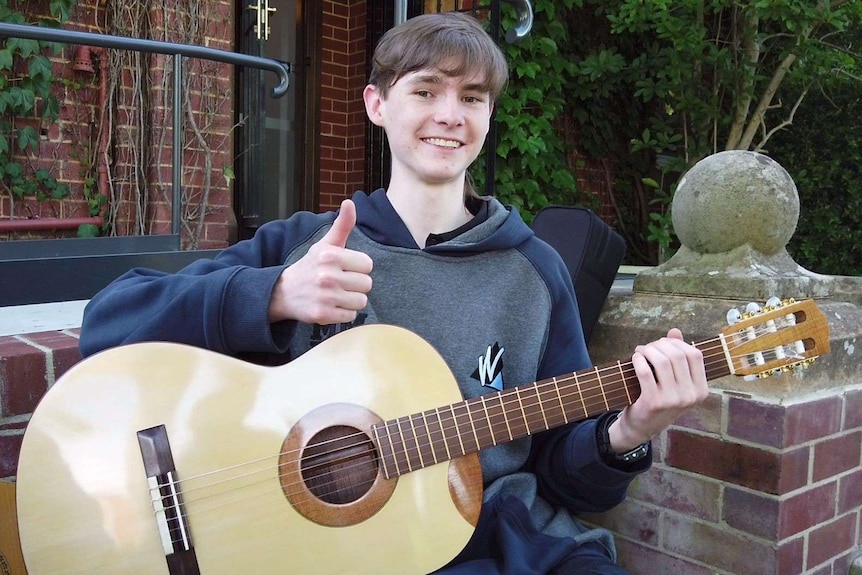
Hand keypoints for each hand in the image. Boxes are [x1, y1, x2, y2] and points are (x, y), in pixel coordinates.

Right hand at [268, 199, 372, 324]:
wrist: (282, 292)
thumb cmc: (311, 266)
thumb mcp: (325, 244)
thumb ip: (342, 225)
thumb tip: (350, 202)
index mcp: (330, 255)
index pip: (367, 264)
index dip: (358, 267)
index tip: (344, 268)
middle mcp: (327, 275)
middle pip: (367, 284)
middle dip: (356, 285)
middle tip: (339, 283)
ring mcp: (325, 296)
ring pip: (361, 301)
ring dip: (351, 300)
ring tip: (336, 295)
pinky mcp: (322, 315)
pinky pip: (350, 316)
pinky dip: (343, 313)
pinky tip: (331, 306)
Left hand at [608, 329, 707, 452]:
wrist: (642, 427)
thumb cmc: (660, 400)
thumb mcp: (675, 382)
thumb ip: (678, 356)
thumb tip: (675, 331)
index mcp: (701, 390)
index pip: (695, 355)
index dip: (678, 344)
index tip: (664, 343)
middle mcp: (690, 396)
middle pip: (678, 355)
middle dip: (660, 345)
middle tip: (649, 347)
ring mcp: (673, 400)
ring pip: (662, 361)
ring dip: (648, 350)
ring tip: (641, 351)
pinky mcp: (653, 402)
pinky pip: (646, 372)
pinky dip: (639, 360)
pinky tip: (635, 358)